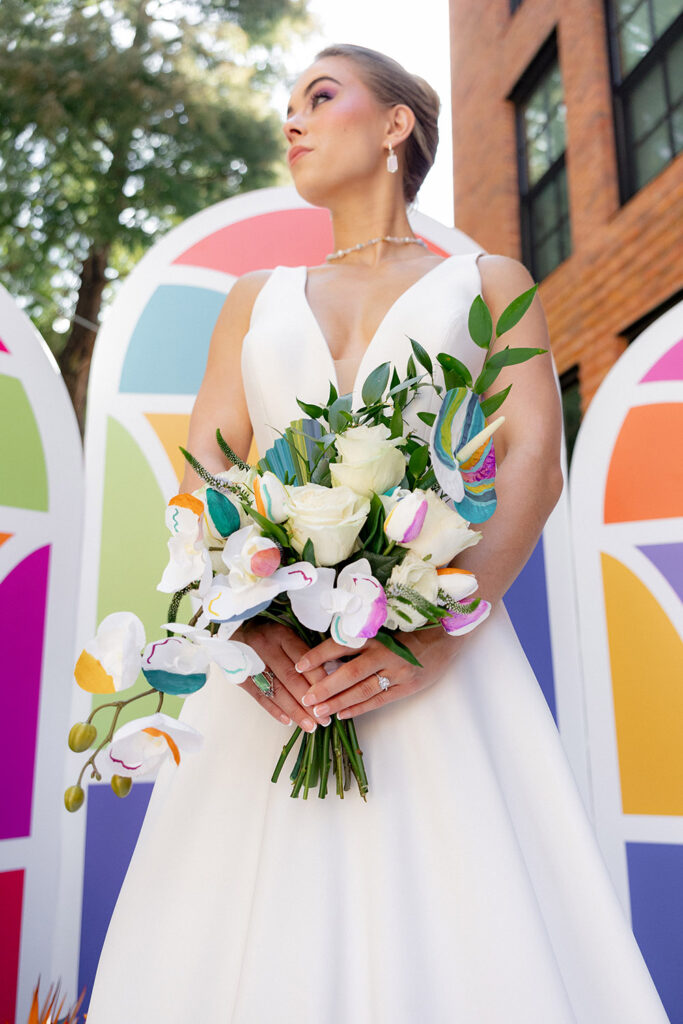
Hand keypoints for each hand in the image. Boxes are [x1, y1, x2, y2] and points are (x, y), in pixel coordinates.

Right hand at [233, 621, 330, 731]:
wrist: (232, 628)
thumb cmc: (267, 633)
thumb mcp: (285, 632)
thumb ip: (303, 652)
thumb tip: (329, 675)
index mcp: (281, 635)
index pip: (303, 661)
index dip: (318, 680)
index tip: (331, 697)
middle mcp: (266, 648)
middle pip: (290, 678)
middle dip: (309, 702)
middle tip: (324, 719)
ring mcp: (251, 663)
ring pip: (276, 691)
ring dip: (294, 711)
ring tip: (310, 726)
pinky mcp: (240, 676)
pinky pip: (259, 697)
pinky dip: (274, 710)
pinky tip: (288, 721)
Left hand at [295, 627, 461, 720]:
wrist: (448, 633)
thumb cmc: (413, 625)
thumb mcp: (387, 624)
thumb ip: (363, 636)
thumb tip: (331, 649)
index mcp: (377, 634)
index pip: (341, 645)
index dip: (319, 655)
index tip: (299, 665)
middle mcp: (385, 653)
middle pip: (349, 673)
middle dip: (325, 687)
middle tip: (305, 698)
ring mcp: (398, 672)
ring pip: (363, 690)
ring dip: (339, 702)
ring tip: (319, 711)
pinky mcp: (408, 686)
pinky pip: (380, 700)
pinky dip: (360, 708)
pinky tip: (343, 715)